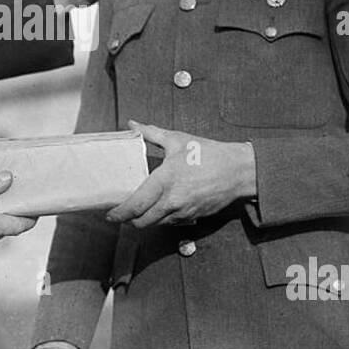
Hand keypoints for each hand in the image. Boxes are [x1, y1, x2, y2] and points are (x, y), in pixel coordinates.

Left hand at [106, 121, 256, 227]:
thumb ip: (150, 133)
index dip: (119, 213)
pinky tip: (160, 208)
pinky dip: (161, 219)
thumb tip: (132, 124)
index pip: (136, 205)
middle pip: (142, 222)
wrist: (238, 171)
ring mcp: (183, 211)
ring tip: (138, 211)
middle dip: (129, 221)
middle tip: (121, 214)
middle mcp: (172, 201)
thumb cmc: (208, 153)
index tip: (110, 214)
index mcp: (165, 180)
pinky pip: (171, 223)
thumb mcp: (177, 139)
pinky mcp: (193, 217)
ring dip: (145, 221)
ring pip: (156, 224)